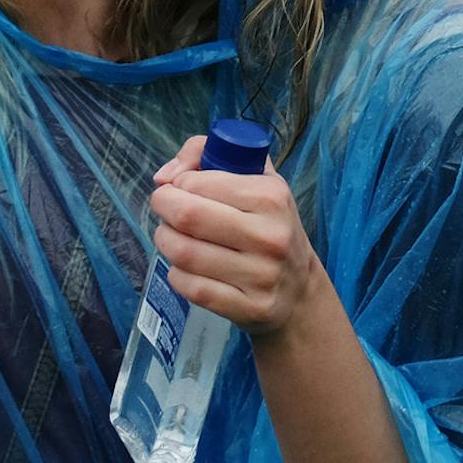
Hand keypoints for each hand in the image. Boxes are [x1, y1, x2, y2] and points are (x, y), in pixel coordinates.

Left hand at [150, 135, 316, 336]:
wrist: (299, 289)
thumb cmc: (269, 224)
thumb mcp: (255, 178)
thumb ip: (207, 154)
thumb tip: (164, 176)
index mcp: (271, 197)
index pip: (198, 183)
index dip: (177, 183)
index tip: (179, 187)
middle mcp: (269, 236)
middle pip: (187, 216)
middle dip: (163, 208)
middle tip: (164, 208)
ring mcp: (261, 276)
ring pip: (184, 254)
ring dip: (165, 241)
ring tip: (172, 236)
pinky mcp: (249, 307)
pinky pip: (191, 288)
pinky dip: (176, 274)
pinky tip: (185, 267)